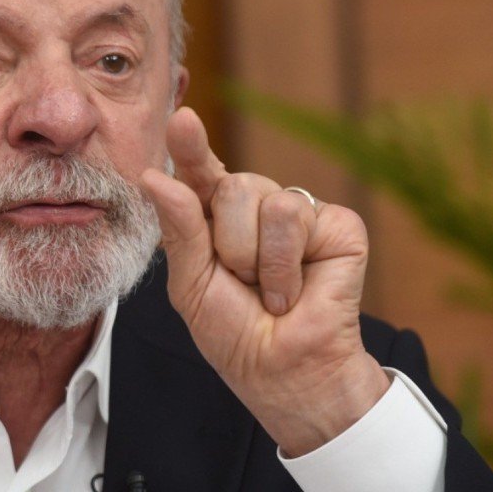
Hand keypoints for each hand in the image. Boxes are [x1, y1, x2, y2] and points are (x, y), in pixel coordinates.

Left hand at [140, 108, 389, 455]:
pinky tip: (299, 289)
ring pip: (262, 197)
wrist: (283, 372)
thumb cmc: (235, 334)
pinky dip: (286, 266)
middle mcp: (258, 207)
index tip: (182, 119)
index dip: (192, 147)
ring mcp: (299, 212)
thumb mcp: (191, 285)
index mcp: (216, 218)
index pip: (201, 173)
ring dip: (256, 259)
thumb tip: (155, 175)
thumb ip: (179, 229)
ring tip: (269, 291)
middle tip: (242, 284)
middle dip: (227, 245)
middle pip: (230, 184)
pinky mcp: (337, 224)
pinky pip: (295, 216)